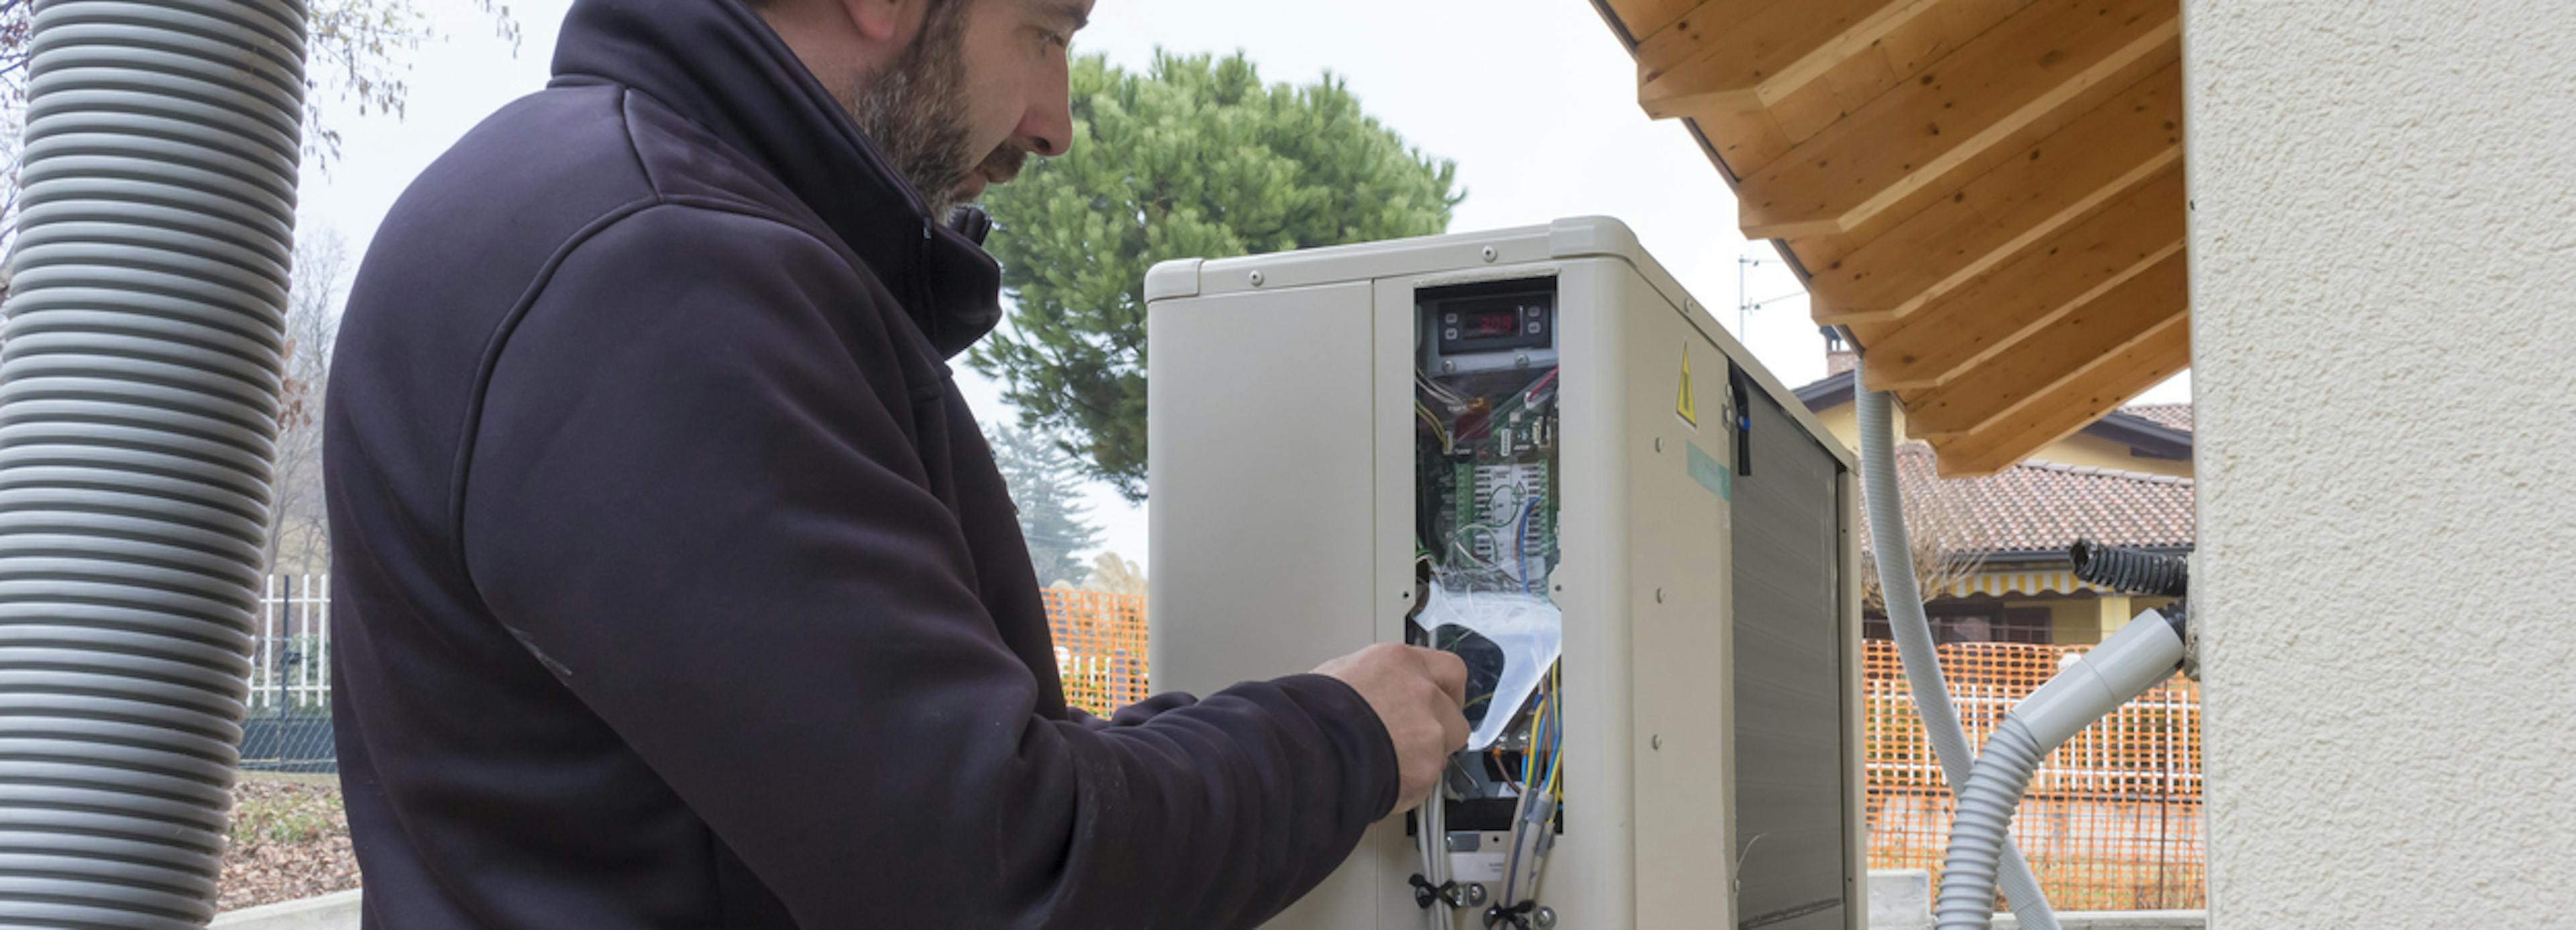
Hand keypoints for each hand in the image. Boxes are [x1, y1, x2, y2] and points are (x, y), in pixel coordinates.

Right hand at [1313, 644, 1469, 816]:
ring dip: (1424, 759)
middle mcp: (1422, 693)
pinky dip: (1411, 784)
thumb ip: (1378, 680)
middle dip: (1438, 731)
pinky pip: (1428, 780)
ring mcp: (1430, 732)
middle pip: (1454, 716)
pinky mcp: (1426, 769)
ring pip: (1444, 751)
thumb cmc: (1308, 714)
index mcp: (1400, 662)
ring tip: (1388, 764)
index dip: (1447, 691)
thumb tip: (1382, 691)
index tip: (1442, 703)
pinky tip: (1382, 779)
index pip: (1451, 670)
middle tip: (1412, 741)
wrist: (1304, 752)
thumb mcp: (1339, 674)